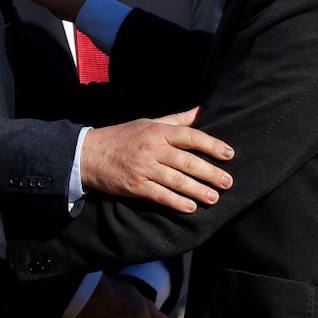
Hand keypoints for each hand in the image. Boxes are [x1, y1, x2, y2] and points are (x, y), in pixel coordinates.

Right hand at [81, 108, 234, 212]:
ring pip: (177, 181)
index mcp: (157, 131)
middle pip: (187, 162)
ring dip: (198, 190)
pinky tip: (190, 207)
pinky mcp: (135, 185)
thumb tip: (201, 110)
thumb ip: (176, 120)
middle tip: (228, 182)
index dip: (211, 145)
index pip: (190, 136)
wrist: (89, 153)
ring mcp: (144, 168)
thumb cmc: (122, 136)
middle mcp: (152, 149)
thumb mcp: (148, 122)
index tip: (229, 154)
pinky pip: (161, 195)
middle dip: (210, 173)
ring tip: (214, 198)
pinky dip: (177, 202)